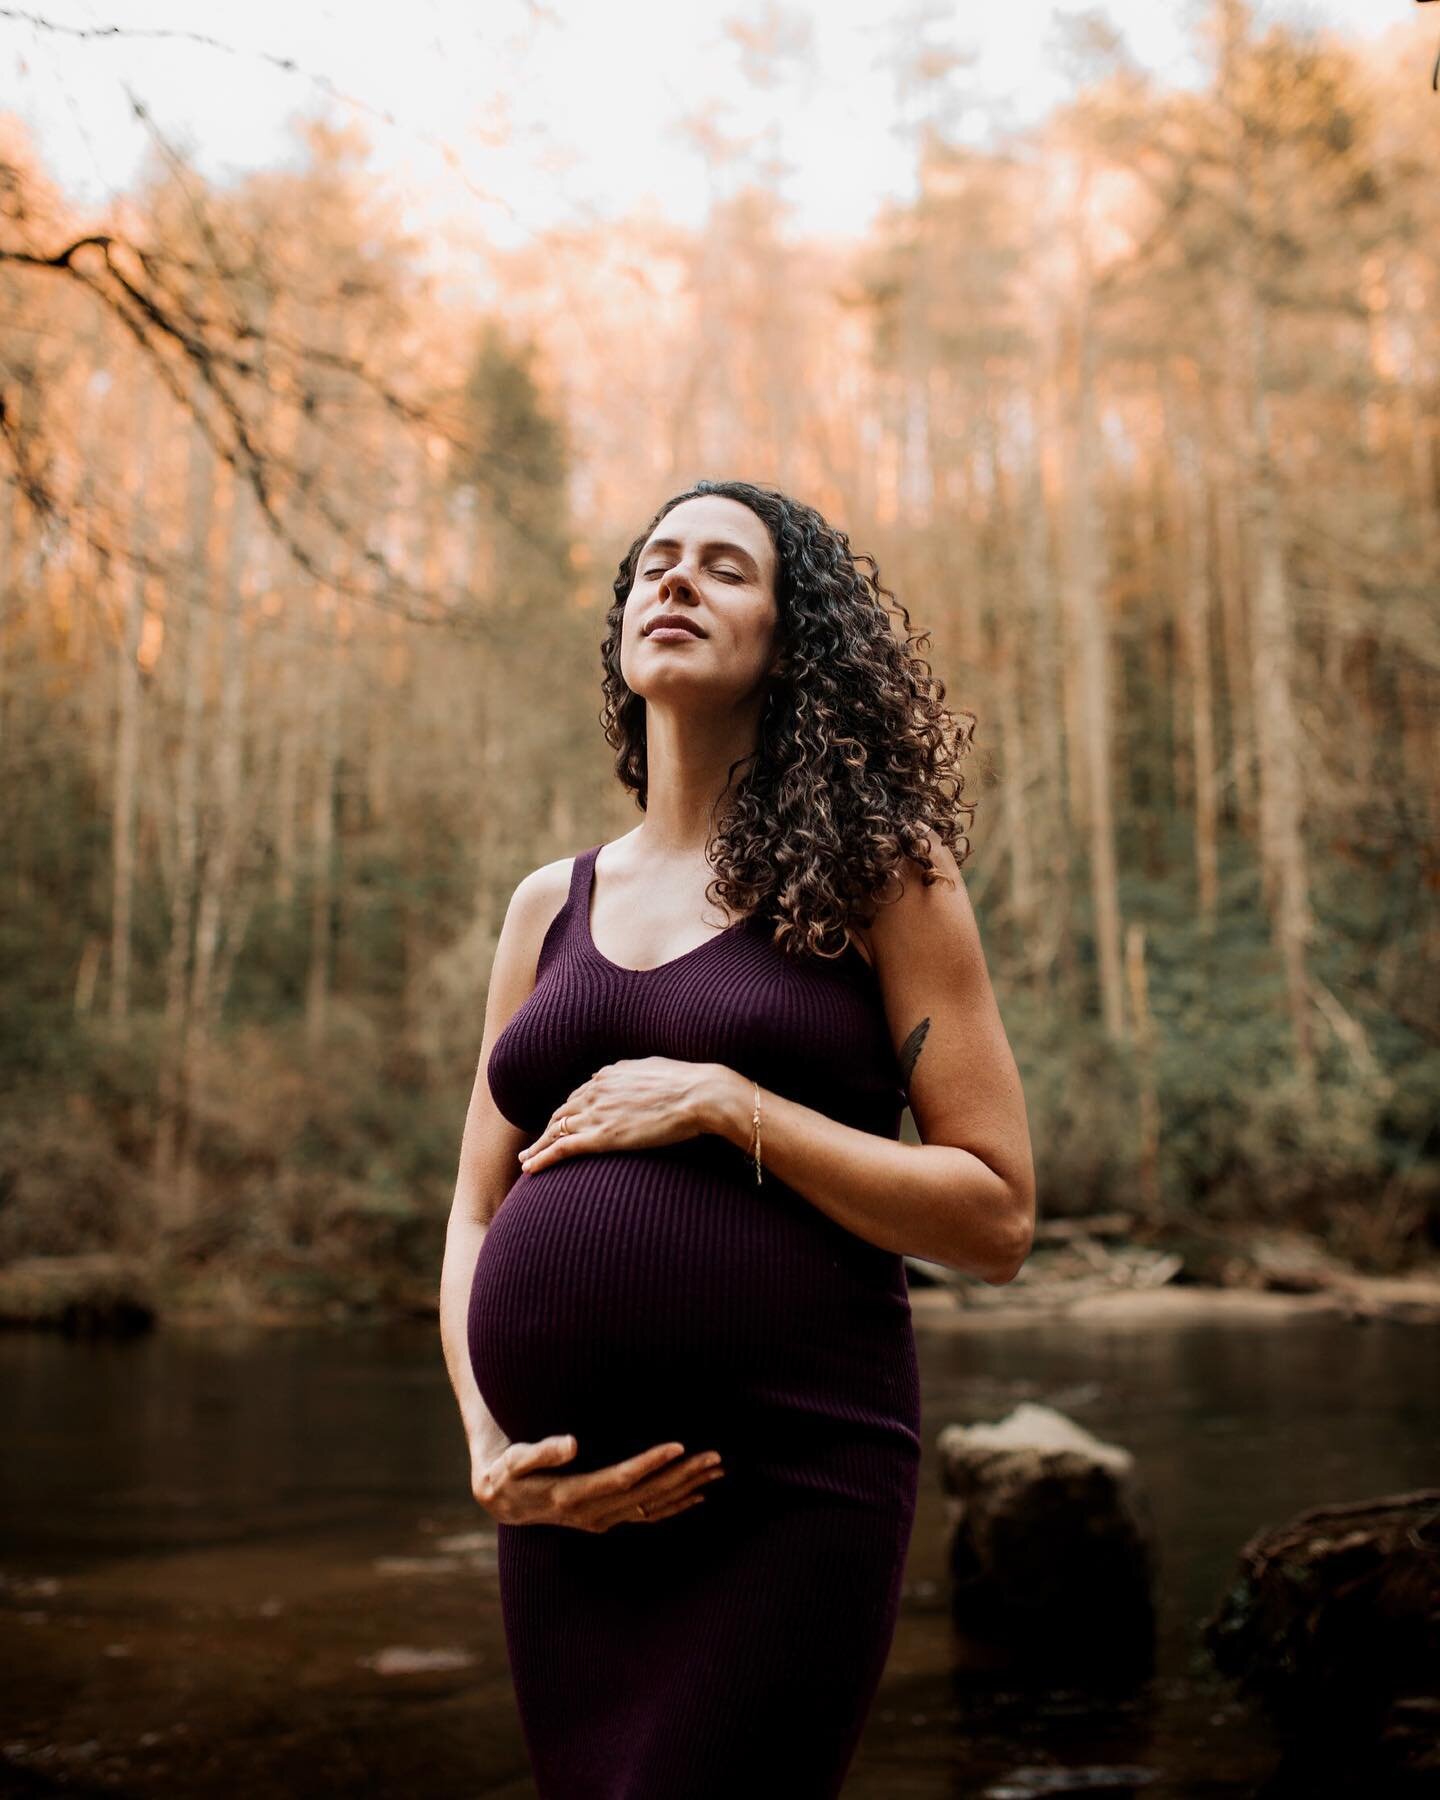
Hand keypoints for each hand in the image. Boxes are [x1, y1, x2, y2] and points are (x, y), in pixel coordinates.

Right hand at [471, 1434, 725, 1531]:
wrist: (502, 1501)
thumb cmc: (508, 1473)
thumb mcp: (515, 1460)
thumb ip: (542, 1452)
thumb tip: (572, 1443)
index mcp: (573, 1495)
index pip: (621, 1479)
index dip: (651, 1463)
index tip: (678, 1446)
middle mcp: (593, 1513)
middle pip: (646, 1494)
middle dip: (682, 1475)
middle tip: (715, 1457)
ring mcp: (603, 1519)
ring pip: (653, 1506)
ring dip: (687, 1489)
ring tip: (717, 1470)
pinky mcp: (607, 1518)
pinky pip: (648, 1516)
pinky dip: (675, 1506)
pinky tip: (698, 1495)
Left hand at [517, 1057, 722, 1174]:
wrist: (698, 1095)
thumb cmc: (687, 1083)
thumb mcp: (655, 1070)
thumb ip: (635, 1075)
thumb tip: (627, 1078)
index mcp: (609, 1075)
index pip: (579, 1095)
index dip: (569, 1111)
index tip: (563, 1123)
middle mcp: (596, 1091)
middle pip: (562, 1113)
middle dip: (548, 1129)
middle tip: (536, 1144)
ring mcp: (597, 1114)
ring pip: (555, 1132)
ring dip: (537, 1147)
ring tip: (526, 1161)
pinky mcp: (602, 1137)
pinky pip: (562, 1149)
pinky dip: (542, 1158)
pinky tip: (530, 1169)